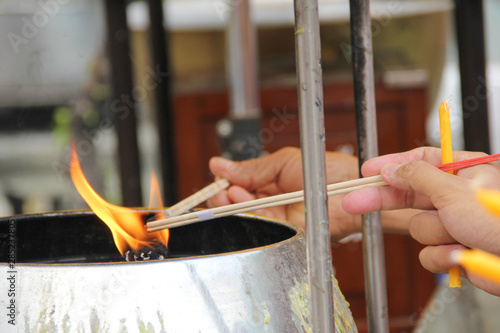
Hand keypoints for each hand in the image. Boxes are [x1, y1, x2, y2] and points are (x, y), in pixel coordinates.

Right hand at [208, 147, 359, 238]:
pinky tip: (246, 203)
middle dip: (225, 199)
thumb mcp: (282, 162)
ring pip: (246, 219)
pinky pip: (263, 229)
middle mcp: (270, 203)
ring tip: (232, 194)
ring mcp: (278, 219)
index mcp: (268, 184)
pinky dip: (251, 217)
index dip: (225, 185)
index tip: (217, 180)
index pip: (238, 187)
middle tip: (221, 191)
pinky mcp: (286, 232)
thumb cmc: (325, 169)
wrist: (352, 185)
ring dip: (234, 207)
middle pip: (237, 206)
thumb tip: (219, 166)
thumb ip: (252, 168)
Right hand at [342, 147, 499, 294]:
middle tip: (354, 201)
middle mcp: (458, 196)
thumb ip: (417, 176)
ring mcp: (456, 224)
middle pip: (410, 195)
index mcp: (464, 172)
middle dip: (384, 200)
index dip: (391, 164)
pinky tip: (460, 254)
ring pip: (418, 228)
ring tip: (459, 234)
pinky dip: (442, 256)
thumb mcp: (454, 190)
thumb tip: (391, 168)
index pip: (420, 161)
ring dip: (435, 234)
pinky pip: (428, 254)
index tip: (367, 170)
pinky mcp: (454, 251)